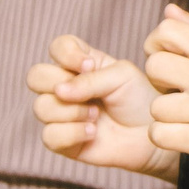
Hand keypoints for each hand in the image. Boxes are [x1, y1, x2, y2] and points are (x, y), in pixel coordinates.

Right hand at [29, 34, 171, 174]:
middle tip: (89, 94)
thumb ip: (90, 79)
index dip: (66, 54)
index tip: (90, 65)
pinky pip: (49, 135)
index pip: (58, 48)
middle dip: (58, 83)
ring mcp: (61, 114)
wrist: (152, 133)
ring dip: (72, 111)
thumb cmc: (139, 100)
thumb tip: (59, 91)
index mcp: (81, 64)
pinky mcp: (62, 141)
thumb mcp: (122, 77)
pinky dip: (72, 133)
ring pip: (42, 107)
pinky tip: (92, 132)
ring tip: (96, 116)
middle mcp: (66, 87)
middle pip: (36, 76)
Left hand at [143, 6, 188, 177]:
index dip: (157, 44)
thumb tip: (168, 10)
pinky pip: (157, 135)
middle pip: (154, 66)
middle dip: (159, 81)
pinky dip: (165, 137)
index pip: (167, 30)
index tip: (168, 60)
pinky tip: (184, 134)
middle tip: (177, 90)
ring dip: (166, 115)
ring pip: (155, 107)